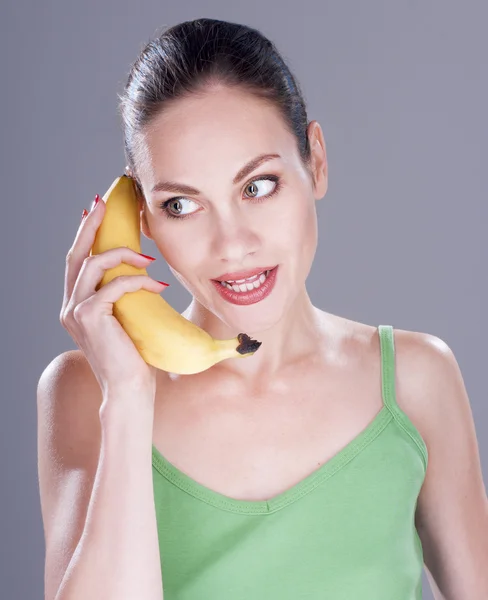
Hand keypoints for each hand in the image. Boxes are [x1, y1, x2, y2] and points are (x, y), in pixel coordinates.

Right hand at [59, 195, 167, 401]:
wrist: (129, 390)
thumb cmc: (134, 357)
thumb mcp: (127, 319)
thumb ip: (123, 296)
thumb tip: (143, 272)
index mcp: (77, 306)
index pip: (76, 262)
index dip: (84, 234)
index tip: (95, 211)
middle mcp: (70, 307)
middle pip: (76, 255)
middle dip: (90, 225)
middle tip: (104, 203)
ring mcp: (75, 312)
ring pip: (92, 265)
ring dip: (122, 254)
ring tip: (150, 259)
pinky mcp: (89, 317)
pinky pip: (113, 285)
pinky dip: (137, 281)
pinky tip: (158, 286)